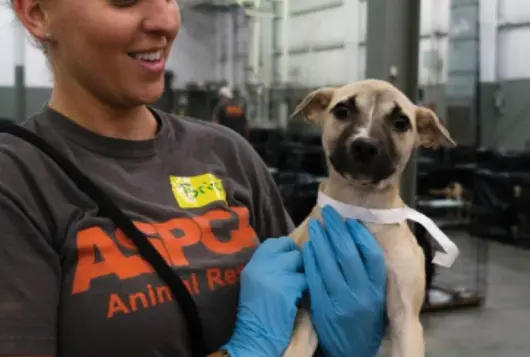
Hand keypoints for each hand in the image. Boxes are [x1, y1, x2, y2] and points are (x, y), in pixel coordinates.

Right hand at [223, 237, 306, 356]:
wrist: (256, 336)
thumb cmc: (258, 312)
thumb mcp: (256, 282)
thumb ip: (269, 265)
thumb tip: (293, 252)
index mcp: (252, 263)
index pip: (274, 242)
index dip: (286, 248)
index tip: (291, 258)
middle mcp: (261, 265)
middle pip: (290, 248)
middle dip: (297, 260)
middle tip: (297, 273)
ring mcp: (274, 275)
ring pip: (300, 261)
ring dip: (303, 273)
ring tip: (299, 286)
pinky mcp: (287, 288)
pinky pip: (305, 279)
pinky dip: (306, 287)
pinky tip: (300, 296)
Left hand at [303, 205, 386, 356]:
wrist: (353, 350)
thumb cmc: (367, 318)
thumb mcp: (377, 296)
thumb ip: (372, 272)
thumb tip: (364, 237)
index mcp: (378, 290)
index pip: (372, 257)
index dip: (361, 236)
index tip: (352, 220)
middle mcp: (361, 295)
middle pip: (348, 255)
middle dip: (337, 230)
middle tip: (329, 213)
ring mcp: (340, 301)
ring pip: (328, 264)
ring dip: (320, 240)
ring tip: (315, 225)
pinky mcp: (322, 306)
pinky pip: (314, 277)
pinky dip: (310, 259)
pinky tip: (308, 246)